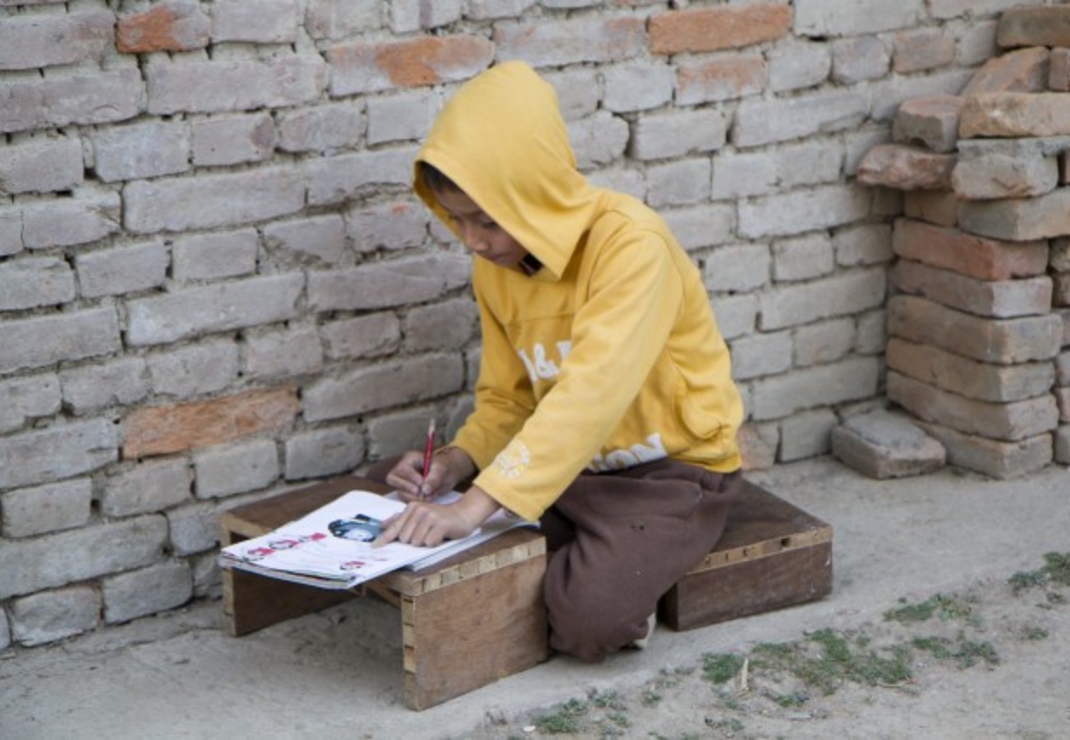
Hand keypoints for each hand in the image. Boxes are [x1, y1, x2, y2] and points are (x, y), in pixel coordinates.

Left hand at [373, 485, 499, 547]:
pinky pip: (429, 543)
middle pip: (406, 539)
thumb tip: (382, 526)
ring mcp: (430, 516)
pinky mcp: (440, 524)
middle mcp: (419, 510)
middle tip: (427, 533)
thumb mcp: (420, 515)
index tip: (374, 547)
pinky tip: (441, 536)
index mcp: (412, 508)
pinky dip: (435, 543)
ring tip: (434, 534)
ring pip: (417, 542)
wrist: (464, 513)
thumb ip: (400, 519)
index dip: (384, 539)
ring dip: (426, 542)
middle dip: (415, 541)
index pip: (395, 527)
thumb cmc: (441, 517)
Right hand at [384, 447, 475, 501]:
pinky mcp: (409, 493)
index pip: (402, 469)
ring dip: (412, 497)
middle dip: (406, 487)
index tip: (421, 483)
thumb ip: (434, 478)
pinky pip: (406, 499)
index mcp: (410, 459)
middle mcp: (404, 470)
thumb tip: (425, 490)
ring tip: (428, 496)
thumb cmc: (446, 466)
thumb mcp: (442, 469)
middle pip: (393, 479)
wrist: (451, 473)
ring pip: (399, 491)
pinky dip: (415, 501)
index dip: (410, 477)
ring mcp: (405, 482)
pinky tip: (427, 499)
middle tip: (420, 492)